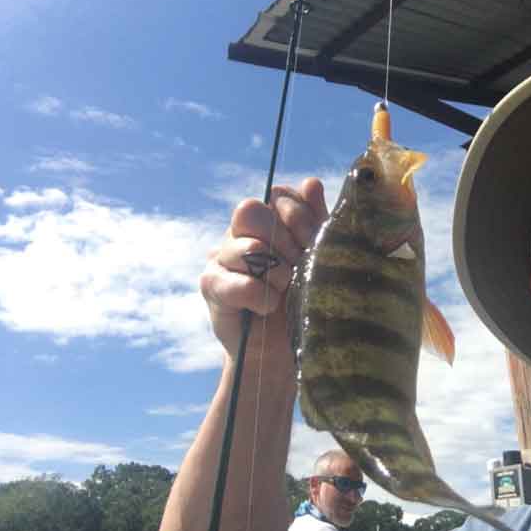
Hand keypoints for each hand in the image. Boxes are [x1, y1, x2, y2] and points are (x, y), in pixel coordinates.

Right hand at [200, 178, 328, 359]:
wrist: (287, 347)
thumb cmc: (305, 299)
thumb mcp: (320, 258)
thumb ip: (316, 220)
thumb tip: (310, 183)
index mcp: (271, 218)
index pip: (278, 195)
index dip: (298, 216)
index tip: (313, 242)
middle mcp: (242, 231)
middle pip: (252, 210)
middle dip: (284, 242)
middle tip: (298, 268)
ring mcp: (222, 255)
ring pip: (247, 248)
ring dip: (276, 274)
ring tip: (285, 292)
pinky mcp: (210, 284)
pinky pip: (237, 282)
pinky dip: (259, 297)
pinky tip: (267, 308)